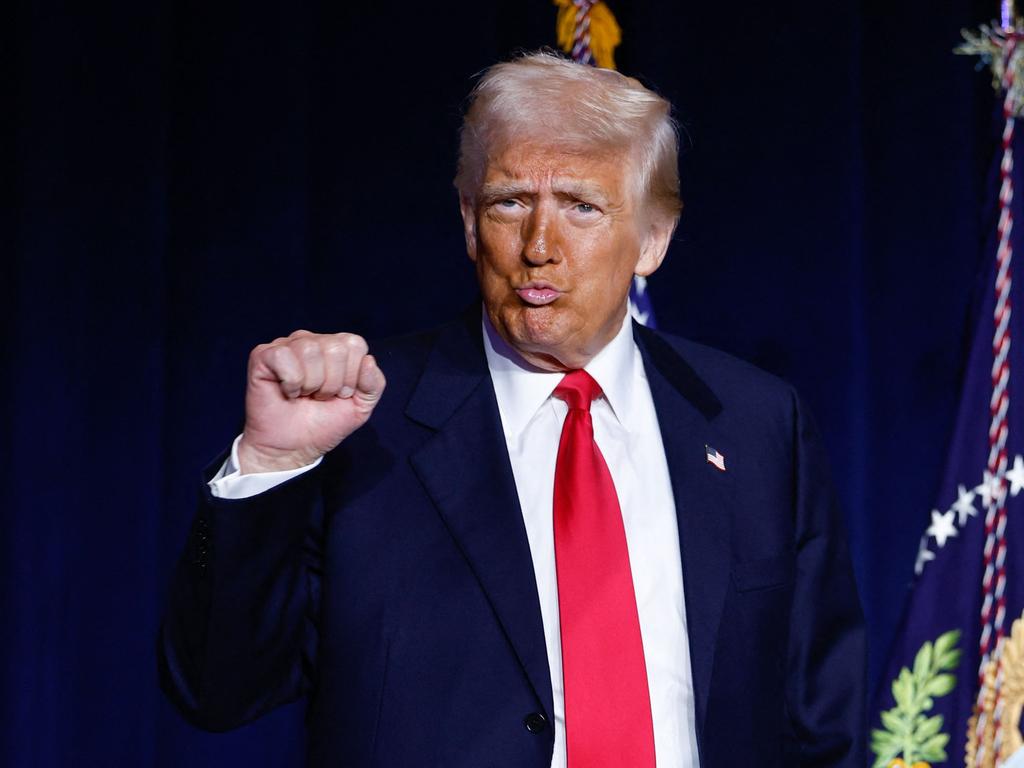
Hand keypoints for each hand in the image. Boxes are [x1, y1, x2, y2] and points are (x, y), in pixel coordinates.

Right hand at [237, 330, 385, 473]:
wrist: (292, 448)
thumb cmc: (323, 424)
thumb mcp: (360, 407)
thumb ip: (373, 384)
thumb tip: (369, 360)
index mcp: (336, 347)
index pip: (355, 344)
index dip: (351, 376)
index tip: (339, 394)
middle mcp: (311, 340)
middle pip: (335, 348)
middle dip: (332, 383)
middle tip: (319, 397)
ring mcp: (286, 345)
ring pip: (310, 350)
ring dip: (311, 384)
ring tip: (304, 395)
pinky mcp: (263, 355)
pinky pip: (284, 356)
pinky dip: (290, 382)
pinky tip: (287, 391)